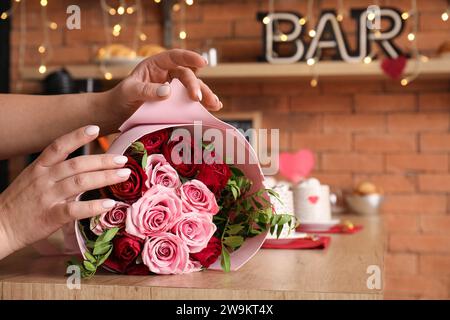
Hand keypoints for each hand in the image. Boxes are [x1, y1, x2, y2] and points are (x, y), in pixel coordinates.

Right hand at [0, 125, 130, 258]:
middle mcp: (43, 179)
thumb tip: (89, 167)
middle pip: (77, 164)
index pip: (59, 146)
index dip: (77, 136)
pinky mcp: (50, 216)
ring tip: (124, 175)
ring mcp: (47, 197)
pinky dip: (94, 206)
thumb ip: (58, 171)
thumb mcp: (34, 179)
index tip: (96, 128)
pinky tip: (110, 204)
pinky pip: (75, 210)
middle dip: (103, 160)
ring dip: (105, 177)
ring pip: (79, 182)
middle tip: (123, 159)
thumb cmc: (21, 202)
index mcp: (39, 167)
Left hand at [107, 49, 221, 118]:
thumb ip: (147, 90)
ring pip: (193, 88)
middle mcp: (168, 74)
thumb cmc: (121, 98)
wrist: (117, 113)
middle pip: (187, 75)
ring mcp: (173, 88)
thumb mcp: (130, 92)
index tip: (202, 61)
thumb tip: (168, 92)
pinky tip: (212, 109)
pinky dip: (202, 105)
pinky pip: (191, 100)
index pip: (175, 57)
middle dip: (195, 86)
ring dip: (205, 95)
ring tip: (215, 105)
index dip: (189, 57)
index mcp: (156, 65)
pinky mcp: (176, 101)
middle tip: (198, 98)